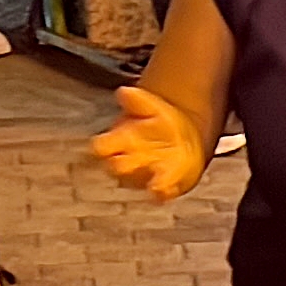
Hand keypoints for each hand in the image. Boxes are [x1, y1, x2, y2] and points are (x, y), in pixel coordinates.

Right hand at [90, 86, 205, 199]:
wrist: (185, 138)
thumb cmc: (158, 123)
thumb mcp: (151, 106)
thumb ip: (137, 100)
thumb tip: (123, 91)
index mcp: (119, 141)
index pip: (101, 146)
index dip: (101, 147)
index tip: (102, 146)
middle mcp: (128, 161)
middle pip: (116, 167)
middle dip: (121, 165)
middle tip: (130, 160)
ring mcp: (144, 176)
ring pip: (137, 182)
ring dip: (144, 178)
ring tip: (154, 178)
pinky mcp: (163, 187)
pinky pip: (159, 195)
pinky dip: (162, 193)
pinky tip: (166, 188)